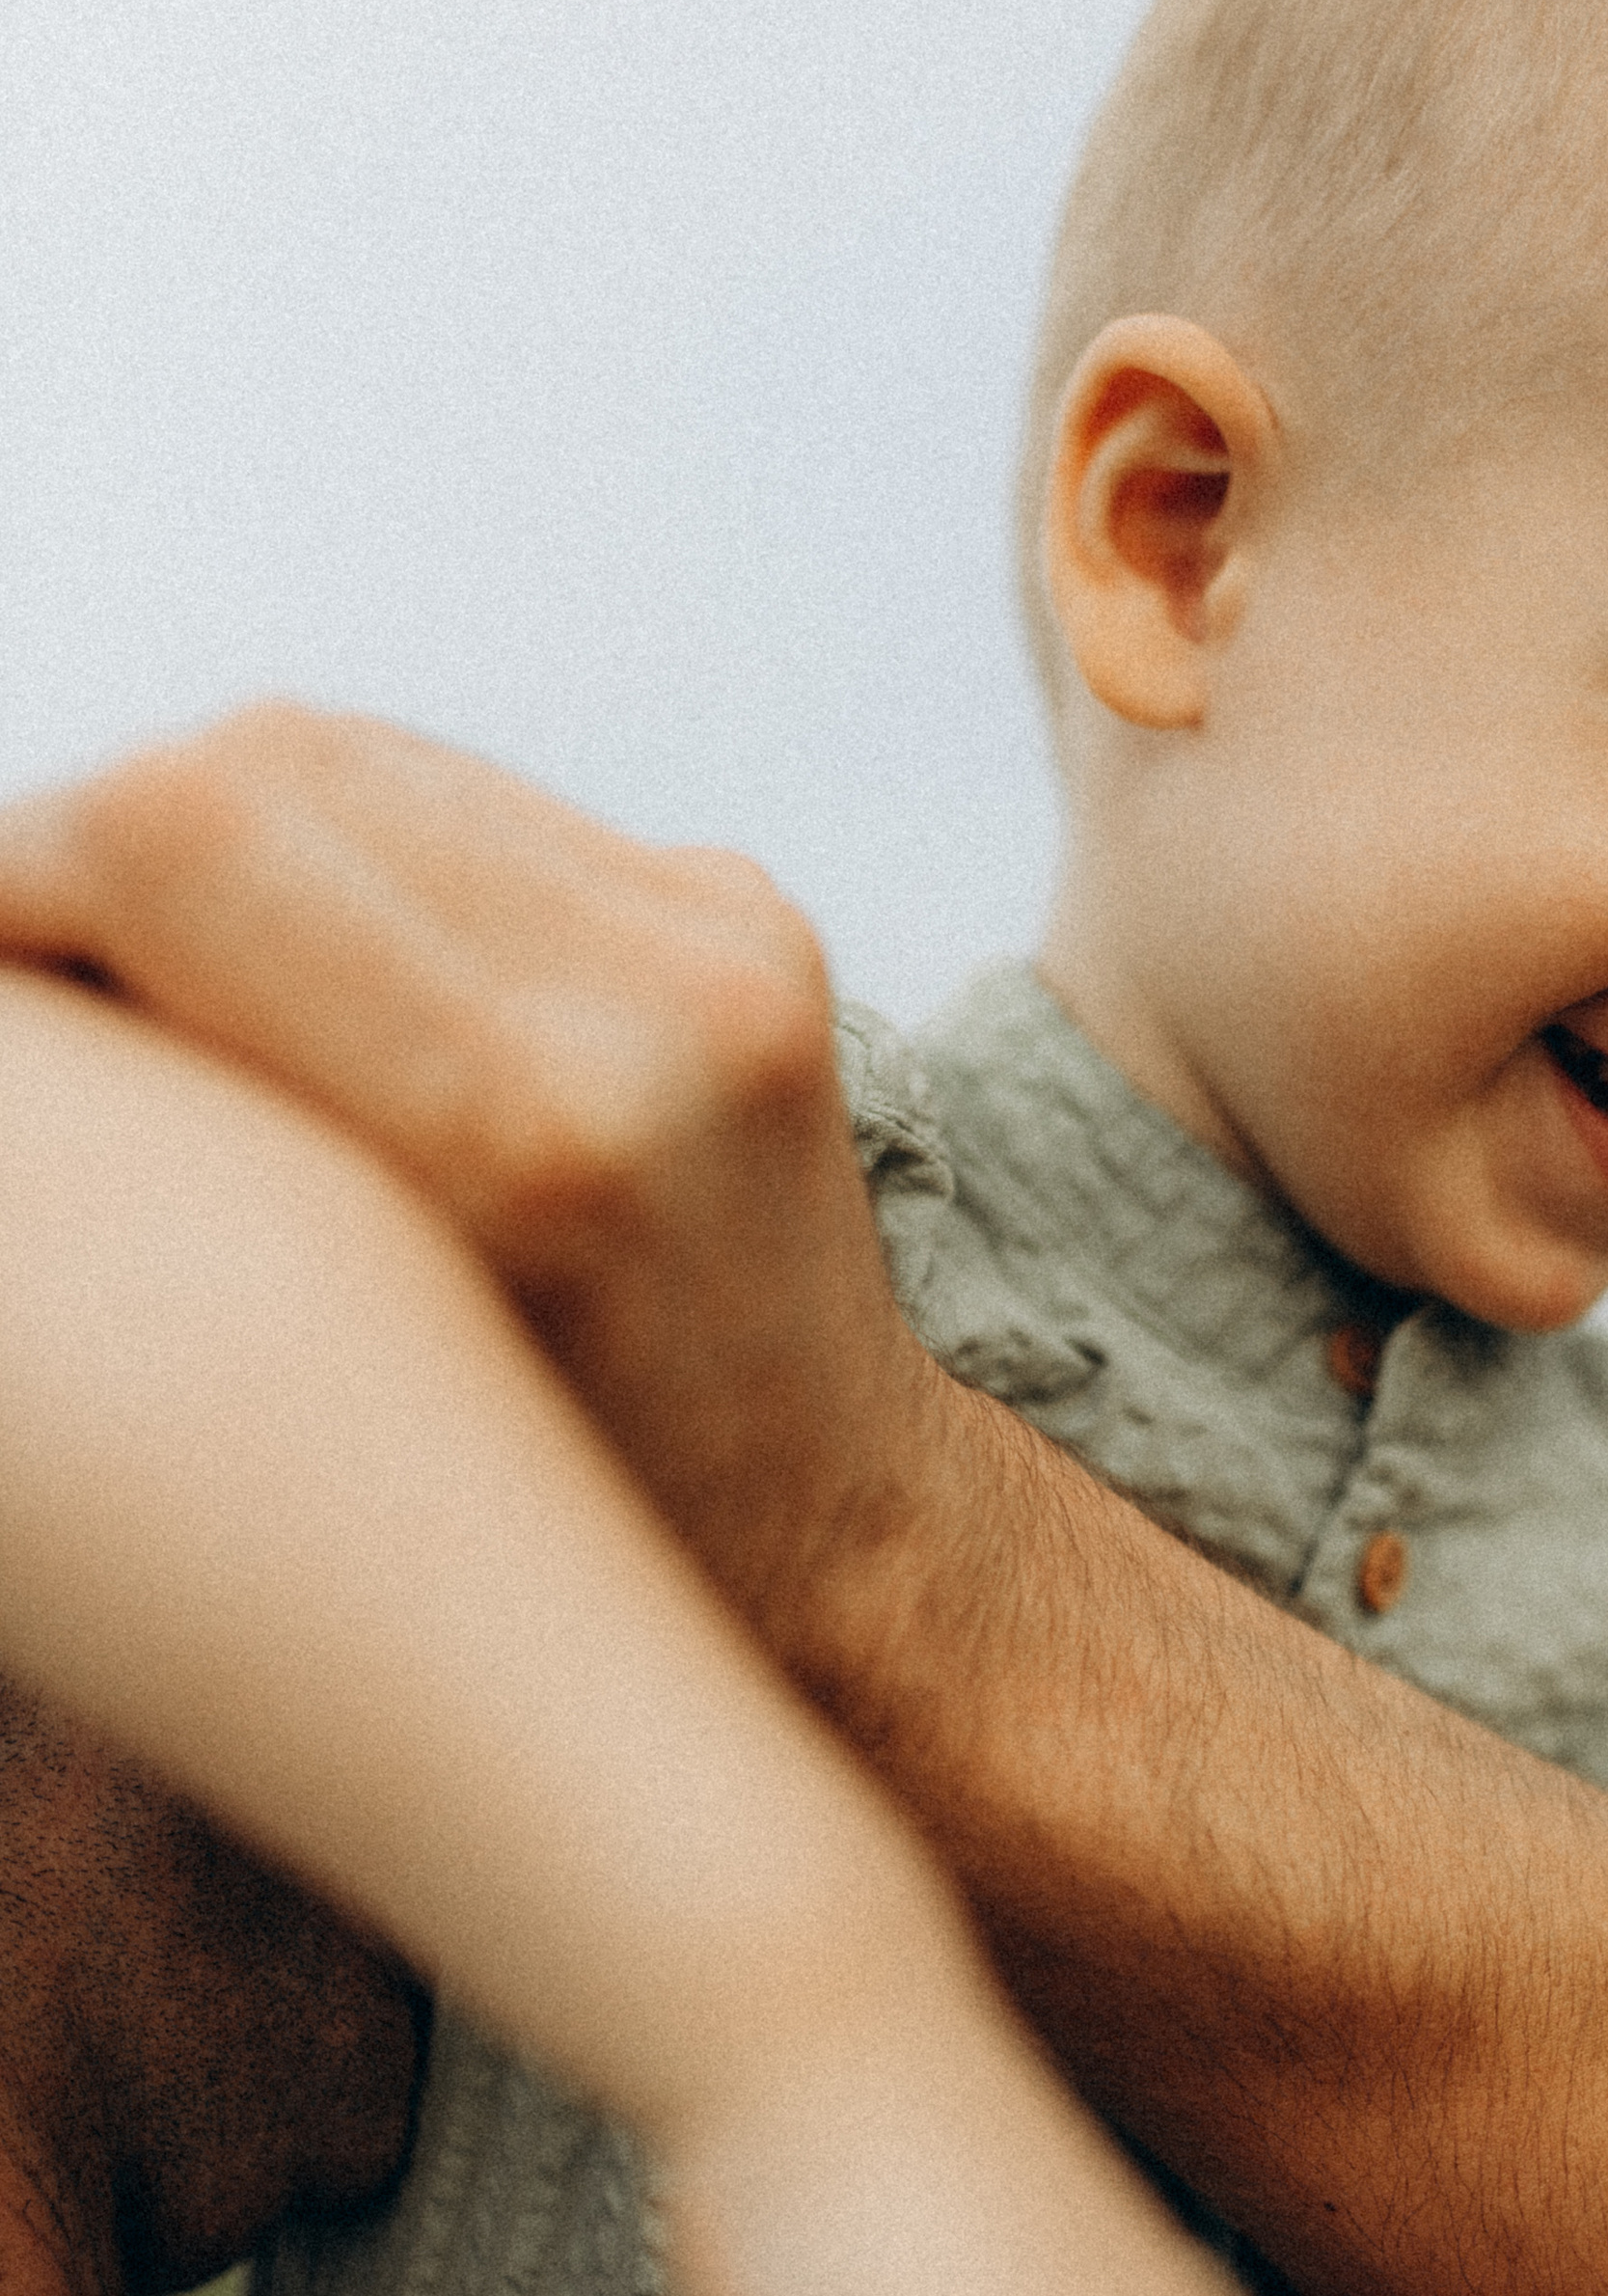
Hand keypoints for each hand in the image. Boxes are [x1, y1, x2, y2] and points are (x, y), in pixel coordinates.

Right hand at [0, 706, 933, 1650]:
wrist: (837, 1538)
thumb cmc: (555, 1525)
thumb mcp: (341, 1358)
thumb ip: (188, 1135)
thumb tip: (35, 982)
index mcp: (520, 1135)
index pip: (173, 840)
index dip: (13, 873)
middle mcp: (648, 1007)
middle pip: (255, 764)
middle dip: (98, 844)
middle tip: (52, 986)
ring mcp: (722, 938)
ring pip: (355, 757)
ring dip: (219, 836)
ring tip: (174, 988)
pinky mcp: (747, 911)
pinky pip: (470, 802)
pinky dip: (350, 856)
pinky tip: (324, 977)